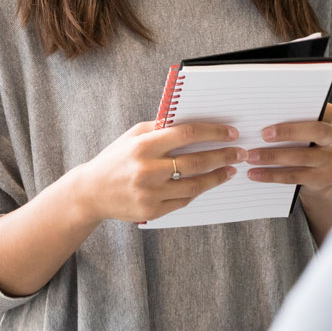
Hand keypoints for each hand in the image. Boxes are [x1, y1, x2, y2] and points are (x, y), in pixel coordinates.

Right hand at [74, 121, 242, 224]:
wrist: (91, 192)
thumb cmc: (115, 158)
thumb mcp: (132, 135)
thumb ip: (159, 127)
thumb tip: (192, 119)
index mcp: (143, 145)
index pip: (186, 134)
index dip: (213, 132)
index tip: (231, 132)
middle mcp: (147, 169)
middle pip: (195, 161)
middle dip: (223, 155)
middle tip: (240, 152)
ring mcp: (150, 193)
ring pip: (194, 184)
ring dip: (217, 176)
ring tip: (231, 169)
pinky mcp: (152, 211)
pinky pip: (184, 200)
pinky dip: (200, 191)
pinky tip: (210, 183)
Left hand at [246, 103, 331, 191]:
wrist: (323, 174)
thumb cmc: (307, 141)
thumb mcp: (306, 126)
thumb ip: (292, 118)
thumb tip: (259, 114)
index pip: (315, 111)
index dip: (294, 115)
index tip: (269, 117)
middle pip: (316, 132)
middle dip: (288, 132)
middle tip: (262, 135)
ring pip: (302, 157)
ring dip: (273, 157)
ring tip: (250, 157)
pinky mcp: (324, 178)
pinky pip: (295, 176)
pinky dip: (272, 175)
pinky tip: (255, 174)